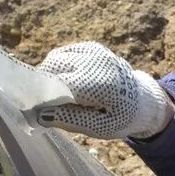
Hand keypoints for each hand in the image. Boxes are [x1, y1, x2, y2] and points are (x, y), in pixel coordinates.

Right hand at [36, 42, 174, 140]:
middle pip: (53, 67)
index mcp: (101, 85)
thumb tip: (40, 115)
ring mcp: (95, 51)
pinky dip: (59, 66)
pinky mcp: (92, 47)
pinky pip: (64, 53)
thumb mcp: (99, 128)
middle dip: (43, 84)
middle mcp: (97, 62)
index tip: (31, 109)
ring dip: (50, 74)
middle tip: (42, 104)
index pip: (58, 85)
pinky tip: (67, 81)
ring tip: (57, 94)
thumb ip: (70, 120)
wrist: (143, 100)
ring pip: (55, 58)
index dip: (41, 96)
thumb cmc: (120, 118)